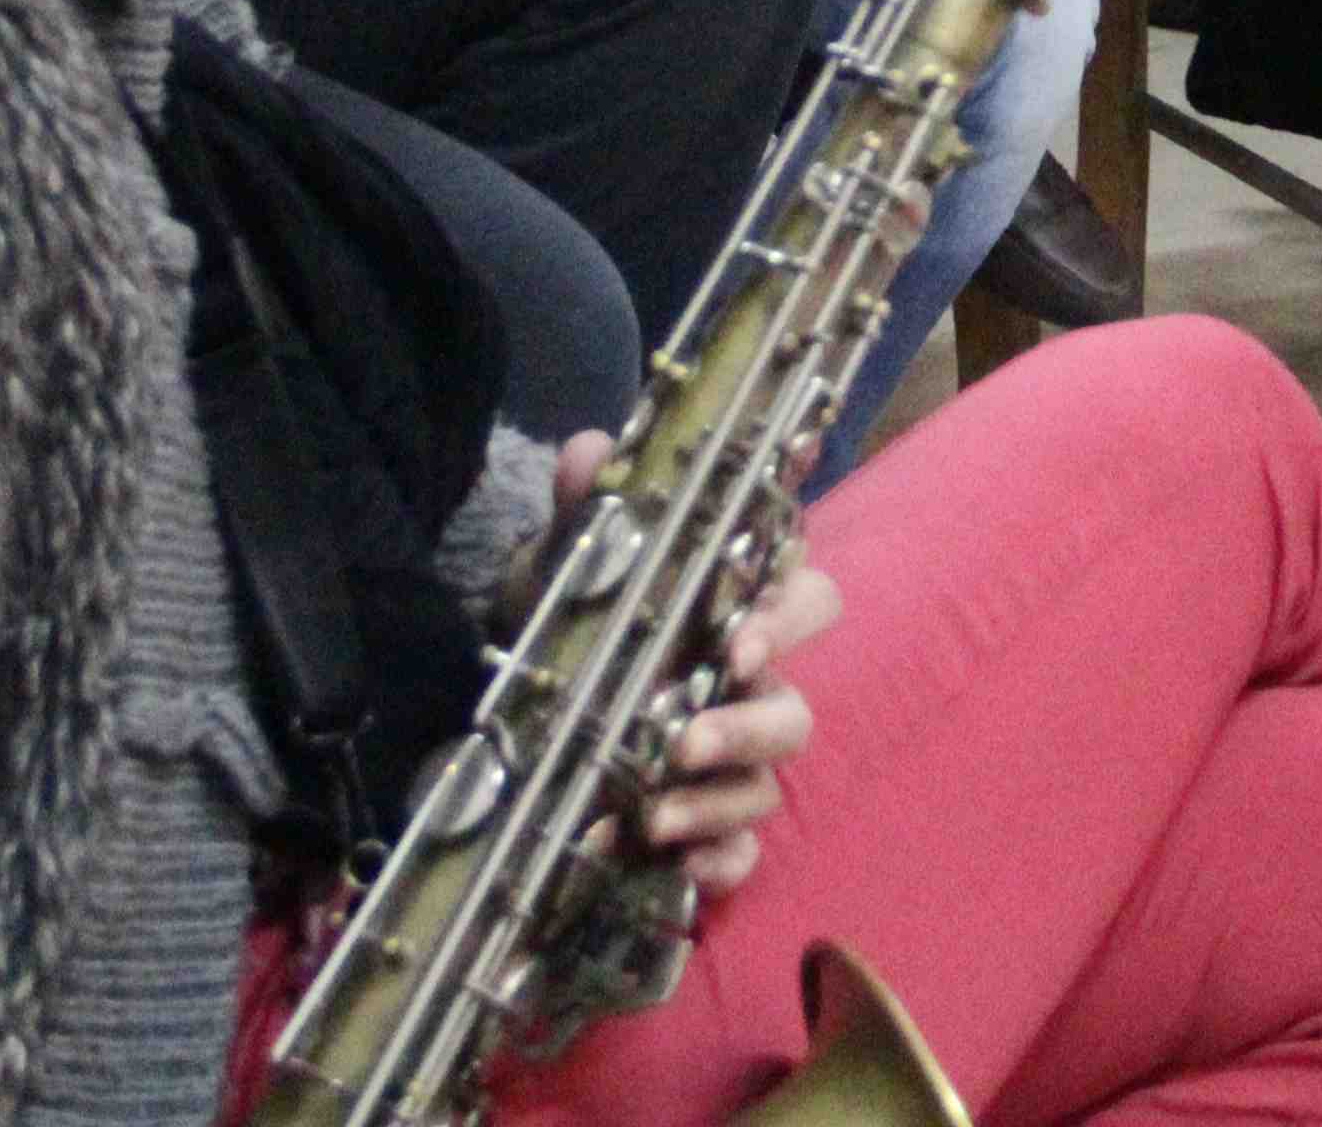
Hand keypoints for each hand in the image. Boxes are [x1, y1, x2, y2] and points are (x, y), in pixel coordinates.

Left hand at [537, 434, 838, 894]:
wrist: (523, 701)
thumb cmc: (573, 618)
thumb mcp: (569, 565)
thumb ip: (586, 511)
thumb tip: (588, 453)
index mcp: (733, 612)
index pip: (797, 594)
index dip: (782, 614)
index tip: (734, 634)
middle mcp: (747, 688)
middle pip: (793, 705)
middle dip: (748, 724)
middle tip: (684, 740)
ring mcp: (733, 763)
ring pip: (769, 783)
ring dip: (718, 798)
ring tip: (649, 815)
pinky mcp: (707, 826)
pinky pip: (742, 854)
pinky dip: (718, 862)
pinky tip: (677, 868)